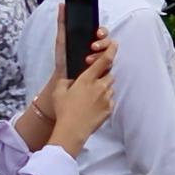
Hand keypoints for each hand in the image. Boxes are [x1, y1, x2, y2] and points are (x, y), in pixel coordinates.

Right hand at [38, 31, 118, 150]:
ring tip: (90, 96)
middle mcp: (100, 87)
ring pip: (110, 87)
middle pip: (109, 74)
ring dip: (103, 88)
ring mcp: (107, 98)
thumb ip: (67, 80)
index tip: (115, 44)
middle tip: (93, 80)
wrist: (72, 129)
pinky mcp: (110, 108)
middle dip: (103, 75)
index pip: (104, 61)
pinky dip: (104, 100)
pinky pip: (110, 100)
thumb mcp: (59, 91)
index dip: (110, 51)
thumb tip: (72, 78)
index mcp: (87, 80)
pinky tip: (93, 106)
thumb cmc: (63, 110)